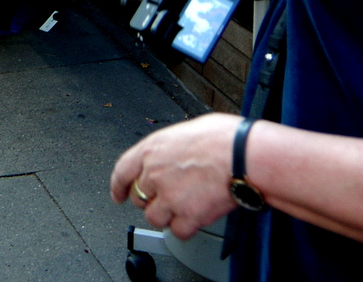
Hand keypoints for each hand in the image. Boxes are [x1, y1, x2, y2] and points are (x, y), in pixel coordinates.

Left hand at [110, 112, 240, 239]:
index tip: (118, 195)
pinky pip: (178, 231)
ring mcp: (169, 197)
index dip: (118, 186)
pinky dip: (186, 228)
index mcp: (152, 149)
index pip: (122, 171)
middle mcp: (155, 174)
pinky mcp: (187, 216)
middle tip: (168, 197)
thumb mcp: (188, 130)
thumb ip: (172, 147)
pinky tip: (196, 218)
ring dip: (167, 216)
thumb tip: (175, 153)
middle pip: (139, 197)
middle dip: (151, 200)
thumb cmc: (225, 138)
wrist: (244, 155)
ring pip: (154, 218)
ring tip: (184, 206)